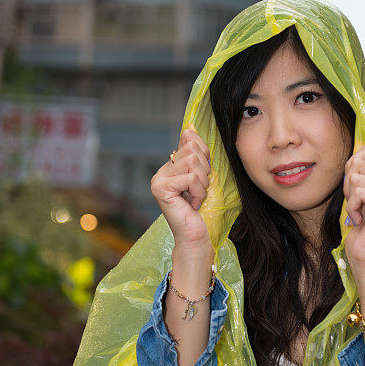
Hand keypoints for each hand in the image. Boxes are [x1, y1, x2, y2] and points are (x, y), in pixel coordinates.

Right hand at [151, 128, 211, 248]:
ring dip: (202, 183)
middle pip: (191, 149)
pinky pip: (190, 177)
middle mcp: (162, 170)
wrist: (197, 236)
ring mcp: (158, 179)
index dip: (204, 156)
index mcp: (171, 166)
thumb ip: (199, 155)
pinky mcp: (160, 188)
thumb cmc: (204, 210)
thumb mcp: (205, 177)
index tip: (203, 177)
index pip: (190, 141)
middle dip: (204, 171)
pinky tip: (193, 204)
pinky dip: (198, 191)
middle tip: (199, 190)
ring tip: (196, 197)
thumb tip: (189, 129)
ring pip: (191, 162)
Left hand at [342, 144, 364, 270]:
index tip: (356, 196)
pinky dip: (352, 207)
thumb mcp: (354, 193)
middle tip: (357, 207)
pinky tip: (361, 220)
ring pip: (356, 178)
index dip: (350, 173)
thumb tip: (363, 145)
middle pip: (357, 164)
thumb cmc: (358, 226)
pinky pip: (359, 192)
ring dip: (350, 200)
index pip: (364, 153)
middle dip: (348, 187)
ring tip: (360, 214)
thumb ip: (357, 170)